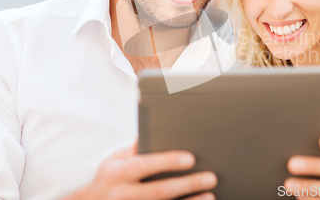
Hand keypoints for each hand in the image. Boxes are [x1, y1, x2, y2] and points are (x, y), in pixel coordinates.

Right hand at [63, 142, 216, 199]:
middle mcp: (122, 194)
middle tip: (210, 177)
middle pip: (159, 191)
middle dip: (187, 184)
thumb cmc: (108, 179)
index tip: (191, 159)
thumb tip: (156, 127)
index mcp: (118, 173)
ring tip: (210, 196)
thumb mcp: (114, 160)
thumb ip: (135, 148)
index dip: (168, 162)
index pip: (146, 165)